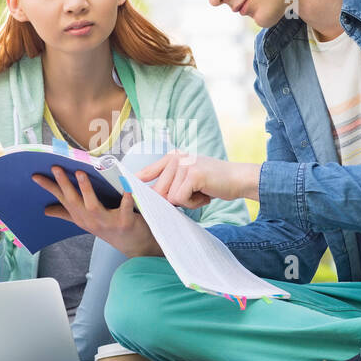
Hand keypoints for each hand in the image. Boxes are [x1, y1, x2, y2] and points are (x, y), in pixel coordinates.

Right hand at [32, 166, 162, 257]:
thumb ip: (67, 213)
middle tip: (56, 168)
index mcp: (80, 217)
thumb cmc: (111, 228)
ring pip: (93, 205)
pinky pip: (125, 209)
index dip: (49, 187)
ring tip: (80, 173)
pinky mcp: (125, 222)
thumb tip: (46, 210)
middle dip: (64, 184)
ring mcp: (107, 222)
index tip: (35, 175)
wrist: (135, 246)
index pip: (62, 199)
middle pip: (74, 201)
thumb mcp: (85, 221)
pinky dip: (126, 198)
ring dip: (86, 189)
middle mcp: (90, 220)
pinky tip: (126, 188)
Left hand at [139, 151, 259, 207]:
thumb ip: (171, 183)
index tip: (122, 185)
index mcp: (173, 157)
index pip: (148, 172)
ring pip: (171, 197)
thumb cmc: (214, 182)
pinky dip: (193, 203)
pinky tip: (205, 194)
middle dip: (174, 200)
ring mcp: (184, 165)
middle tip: (194, 195)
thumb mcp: (189, 177)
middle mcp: (176, 158)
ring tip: (201, 193)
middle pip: (159, 191)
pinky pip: (181, 199)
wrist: (238, 179)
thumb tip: (152, 198)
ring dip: (187, 202)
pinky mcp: (192, 174)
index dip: (135, 182)